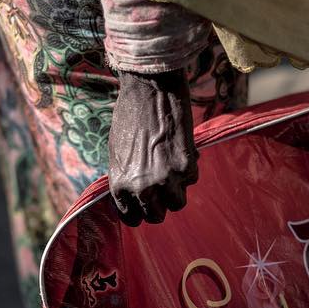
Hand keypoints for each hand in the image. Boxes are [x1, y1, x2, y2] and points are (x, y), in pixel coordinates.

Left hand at [107, 69, 198, 225]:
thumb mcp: (117, 153)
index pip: (132, 218)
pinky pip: (191, 181)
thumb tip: (136, 197)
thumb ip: (125, 178)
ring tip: (172, 170)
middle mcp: (142, 188)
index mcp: (120, 185)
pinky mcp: (186, 168)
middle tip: (163, 189)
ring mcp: (165, 180)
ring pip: (177, 204)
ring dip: (177, 190)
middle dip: (160, 205)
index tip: (146, 204)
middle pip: (156, 216)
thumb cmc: (130, 117)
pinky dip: (188, 169)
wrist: (150, 90)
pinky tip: (179, 150)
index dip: (140, 211)